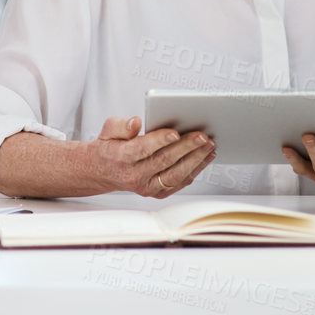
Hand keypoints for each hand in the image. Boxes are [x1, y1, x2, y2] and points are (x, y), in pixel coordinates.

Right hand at [84, 116, 215, 197]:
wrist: (104, 171)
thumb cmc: (111, 147)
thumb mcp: (108, 130)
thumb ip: (120, 125)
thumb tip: (135, 123)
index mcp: (122, 157)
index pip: (143, 149)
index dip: (159, 140)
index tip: (175, 132)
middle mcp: (135, 175)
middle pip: (164, 161)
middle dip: (186, 147)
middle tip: (202, 136)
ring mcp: (148, 186)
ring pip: (175, 174)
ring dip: (195, 160)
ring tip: (209, 145)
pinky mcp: (158, 192)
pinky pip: (179, 182)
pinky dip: (195, 170)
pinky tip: (206, 157)